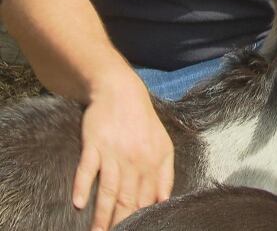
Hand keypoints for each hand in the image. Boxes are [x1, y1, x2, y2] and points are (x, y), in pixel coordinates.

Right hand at [72, 77, 173, 229]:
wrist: (121, 92)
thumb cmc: (143, 122)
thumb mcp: (164, 146)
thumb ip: (166, 174)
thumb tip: (164, 201)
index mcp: (154, 163)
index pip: (148, 199)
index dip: (141, 218)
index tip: (135, 230)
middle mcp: (135, 161)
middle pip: (128, 199)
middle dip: (122, 222)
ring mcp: (114, 153)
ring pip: (109, 189)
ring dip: (102, 214)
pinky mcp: (94, 145)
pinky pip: (87, 169)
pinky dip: (82, 186)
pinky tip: (79, 203)